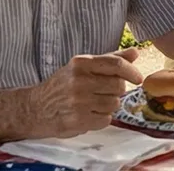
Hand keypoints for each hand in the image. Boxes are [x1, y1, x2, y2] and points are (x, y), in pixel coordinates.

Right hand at [22, 47, 142, 137]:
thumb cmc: (63, 85)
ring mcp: (78, 102)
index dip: (131, 71)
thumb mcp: (82, 66)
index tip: (138, 78)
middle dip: (116, 90)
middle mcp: (79, 81)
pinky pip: (106, 119)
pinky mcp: (77, 120)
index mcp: (81, 63)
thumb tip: (135, 52)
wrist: (36, 108)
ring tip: (93, 103)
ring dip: (108, 105)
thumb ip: (110, 59)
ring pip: (114, 104)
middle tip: (103, 91)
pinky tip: (88, 114)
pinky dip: (101, 118)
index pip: (116, 64)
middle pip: (119, 86)